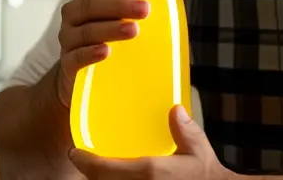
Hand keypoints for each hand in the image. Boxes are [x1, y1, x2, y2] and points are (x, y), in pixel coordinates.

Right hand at [55, 0, 148, 107]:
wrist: (85, 78)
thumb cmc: (108, 40)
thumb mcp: (120, 20)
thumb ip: (133, 8)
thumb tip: (169, 0)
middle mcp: (73, 16)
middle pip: (90, 4)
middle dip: (119, 4)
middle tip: (144, 9)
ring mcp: (68, 40)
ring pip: (86, 30)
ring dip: (110, 28)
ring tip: (133, 30)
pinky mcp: (68, 65)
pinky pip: (76, 57)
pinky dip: (90, 53)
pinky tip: (105, 52)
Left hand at [69, 105, 234, 179]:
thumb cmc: (207, 175)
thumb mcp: (197, 149)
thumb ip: (184, 128)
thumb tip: (174, 109)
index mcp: (148, 172)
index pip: (102, 169)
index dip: (84, 161)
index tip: (76, 152)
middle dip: (89, 172)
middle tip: (84, 159)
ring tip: (98, 170)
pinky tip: (116, 178)